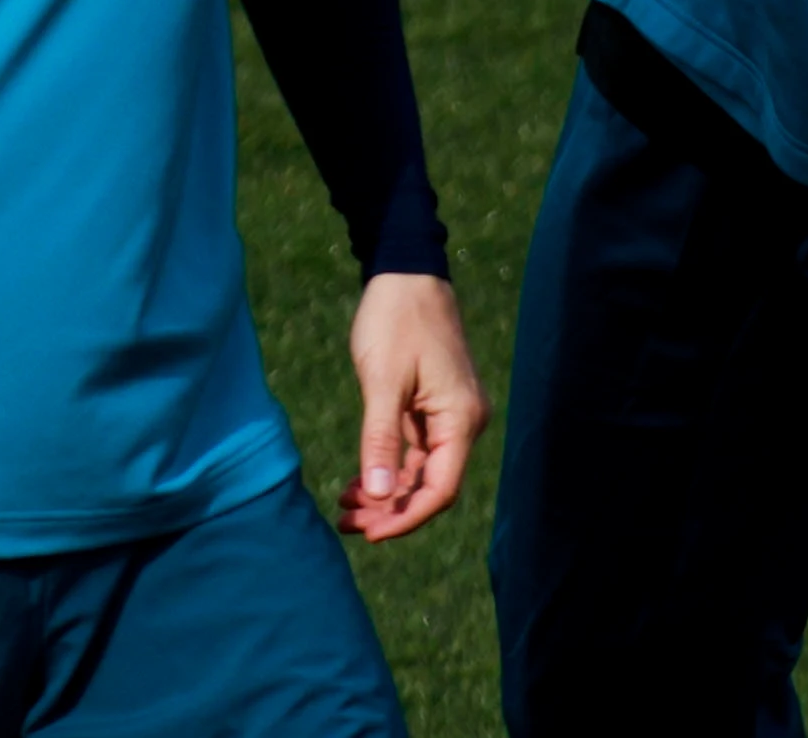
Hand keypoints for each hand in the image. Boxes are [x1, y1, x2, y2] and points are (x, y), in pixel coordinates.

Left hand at [337, 272, 485, 541]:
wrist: (407, 273)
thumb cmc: (396, 321)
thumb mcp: (382, 382)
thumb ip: (380, 441)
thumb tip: (376, 498)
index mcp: (461, 419)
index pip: (440, 490)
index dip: (406, 519)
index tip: (368, 533)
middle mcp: (463, 423)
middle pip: (432, 487)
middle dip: (390, 511)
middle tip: (345, 522)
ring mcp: (450, 416)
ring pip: (421, 473)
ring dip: (385, 495)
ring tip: (343, 508)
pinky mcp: (434, 408)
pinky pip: (415, 453)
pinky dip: (387, 471)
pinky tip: (355, 483)